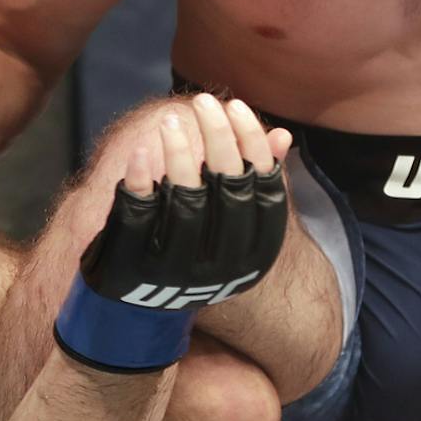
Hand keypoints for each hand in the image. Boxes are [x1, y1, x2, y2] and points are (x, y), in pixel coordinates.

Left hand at [53, 94, 292, 375]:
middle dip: (219, 138)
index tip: (236, 106)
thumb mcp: (228, 226)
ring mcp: (180, 267)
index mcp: (251, 253)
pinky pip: (142, 216)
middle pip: (229, 189)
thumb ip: (251, 182)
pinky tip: (143, 148)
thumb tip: (282, 136)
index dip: (252, 143)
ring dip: (181, 154)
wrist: (139, 319)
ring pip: (187, 200)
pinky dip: (143, 179)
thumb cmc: (190, 257)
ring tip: (173, 119)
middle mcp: (222, 264)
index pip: (262, 187)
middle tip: (205, 101)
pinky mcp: (138, 267)